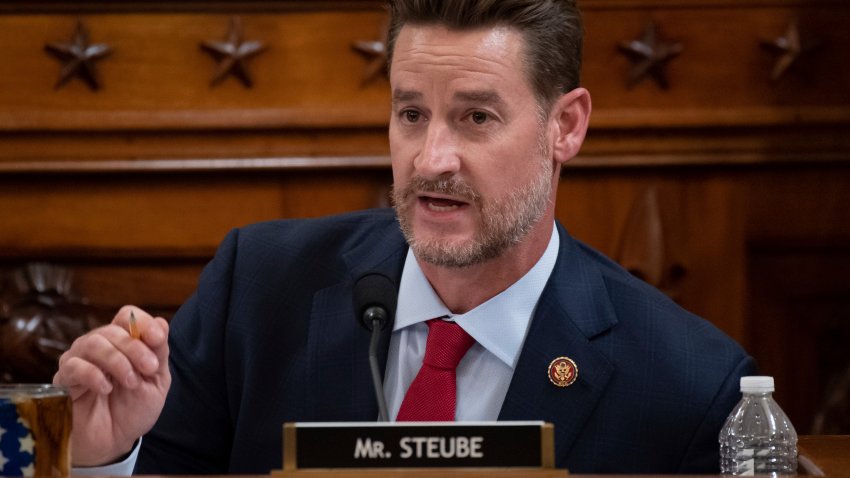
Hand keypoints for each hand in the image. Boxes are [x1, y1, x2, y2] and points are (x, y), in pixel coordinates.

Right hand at [53, 305, 170, 465]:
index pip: (126, 316)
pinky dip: (93, 375)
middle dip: (135, 348)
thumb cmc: (134, 409)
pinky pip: (74, 366)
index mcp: (123, 342)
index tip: (157, 338)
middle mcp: (99, 345)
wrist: (114, 441)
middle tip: (149, 369)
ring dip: (117, 361)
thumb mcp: (156, 382)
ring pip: (93, 343)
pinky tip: (106, 389)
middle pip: (112, 330)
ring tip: (131, 383)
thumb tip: (162, 323)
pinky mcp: (64, 379)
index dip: (142, 322)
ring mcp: (79, 360)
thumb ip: (159, 353)